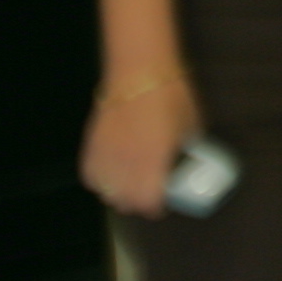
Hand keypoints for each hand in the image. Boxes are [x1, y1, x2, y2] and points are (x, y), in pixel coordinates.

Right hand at [77, 73, 201, 217]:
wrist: (140, 73)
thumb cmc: (172, 96)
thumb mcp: (190, 125)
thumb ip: (187, 148)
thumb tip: (191, 159)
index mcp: (154, 162)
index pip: (149, 200)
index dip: (155, 207)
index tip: (161, 206)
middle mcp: (127, 164)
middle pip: (126, 201)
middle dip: (137, 203)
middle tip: (147, 197)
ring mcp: (107, 156)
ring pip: (106, 191)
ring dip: (118, 195)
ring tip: (128, 190)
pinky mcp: (92, 145)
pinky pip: (90, 175)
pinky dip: (99, 181)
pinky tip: (108, 178)